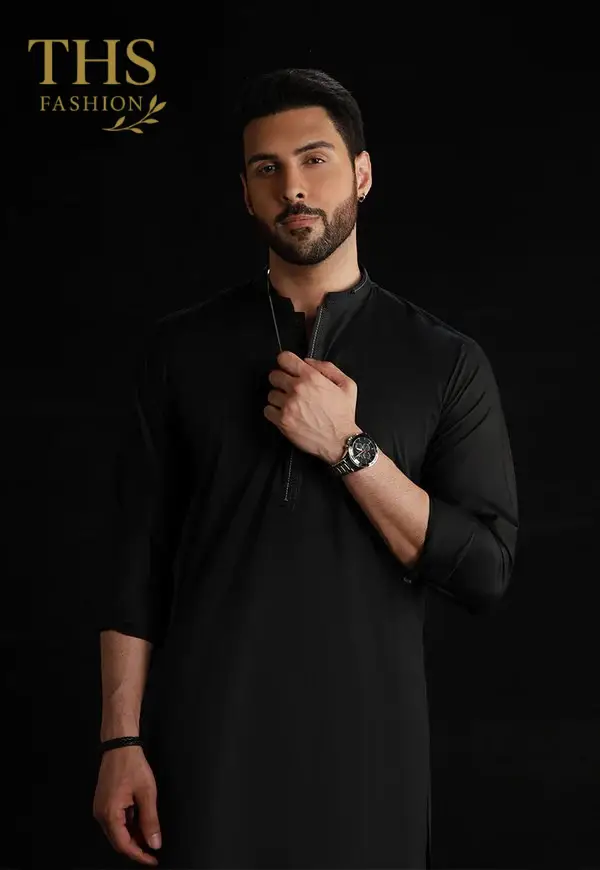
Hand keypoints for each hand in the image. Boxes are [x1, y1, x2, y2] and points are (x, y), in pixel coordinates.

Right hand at [93, 746, 161, 865]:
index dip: (139, 855)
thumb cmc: (131, 764)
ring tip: (149, 835)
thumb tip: (154, 842)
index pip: (124, 845)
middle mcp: (101, 814)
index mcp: (109, 814)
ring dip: (133, 836)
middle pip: (119, 841)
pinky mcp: (104, 802)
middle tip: (153, 848)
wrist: (120, 745)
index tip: (153, 859)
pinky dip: (128, 825)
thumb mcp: (146, 793)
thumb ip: (150, 820)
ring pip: (117, 832)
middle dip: (136, 847)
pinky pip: (115, 821)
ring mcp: (100, 808)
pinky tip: (140, 822)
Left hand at [264, 351, 359, 463]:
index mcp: (311, 377)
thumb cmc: (343, 414)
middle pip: (274, 375)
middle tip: (290, 389)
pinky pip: (267, 410)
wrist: (339, 441)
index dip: (285, 362)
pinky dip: (274, 412)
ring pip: (271, 394)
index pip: (284, 358)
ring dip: (278, 398)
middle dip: (281, 380)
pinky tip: (285, 414)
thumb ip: (327, 368)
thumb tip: (307, 361)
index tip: (288, 368)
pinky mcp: (282, 421)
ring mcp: (288, 405)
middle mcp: (297, 389)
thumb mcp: (346, 385)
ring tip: (290, 404)